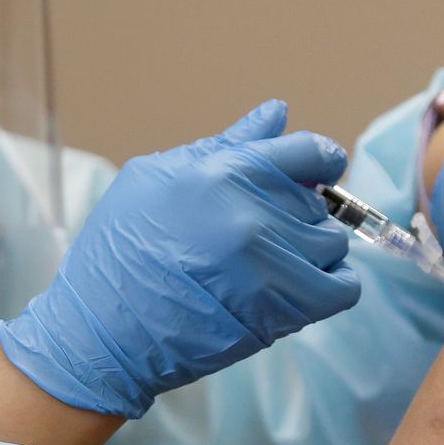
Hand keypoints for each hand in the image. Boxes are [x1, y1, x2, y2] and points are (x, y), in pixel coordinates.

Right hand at [0, 100, 358, 417]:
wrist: (100, 331)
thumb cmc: (118, 251)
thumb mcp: (158, 177)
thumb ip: (225, 145)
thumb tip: (278, 113)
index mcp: (223, 172)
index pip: (308, 152)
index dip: (320, 162)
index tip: (318, 173)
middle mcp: (252, 213)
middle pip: (318, 202)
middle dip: (299, 214)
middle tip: (263, 234)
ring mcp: (270, 264)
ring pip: (332, 243)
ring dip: (311, 253)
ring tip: (271, 264)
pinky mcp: (282, 311)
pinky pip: (343, 288)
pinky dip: (331, 286)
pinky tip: (299, 287)